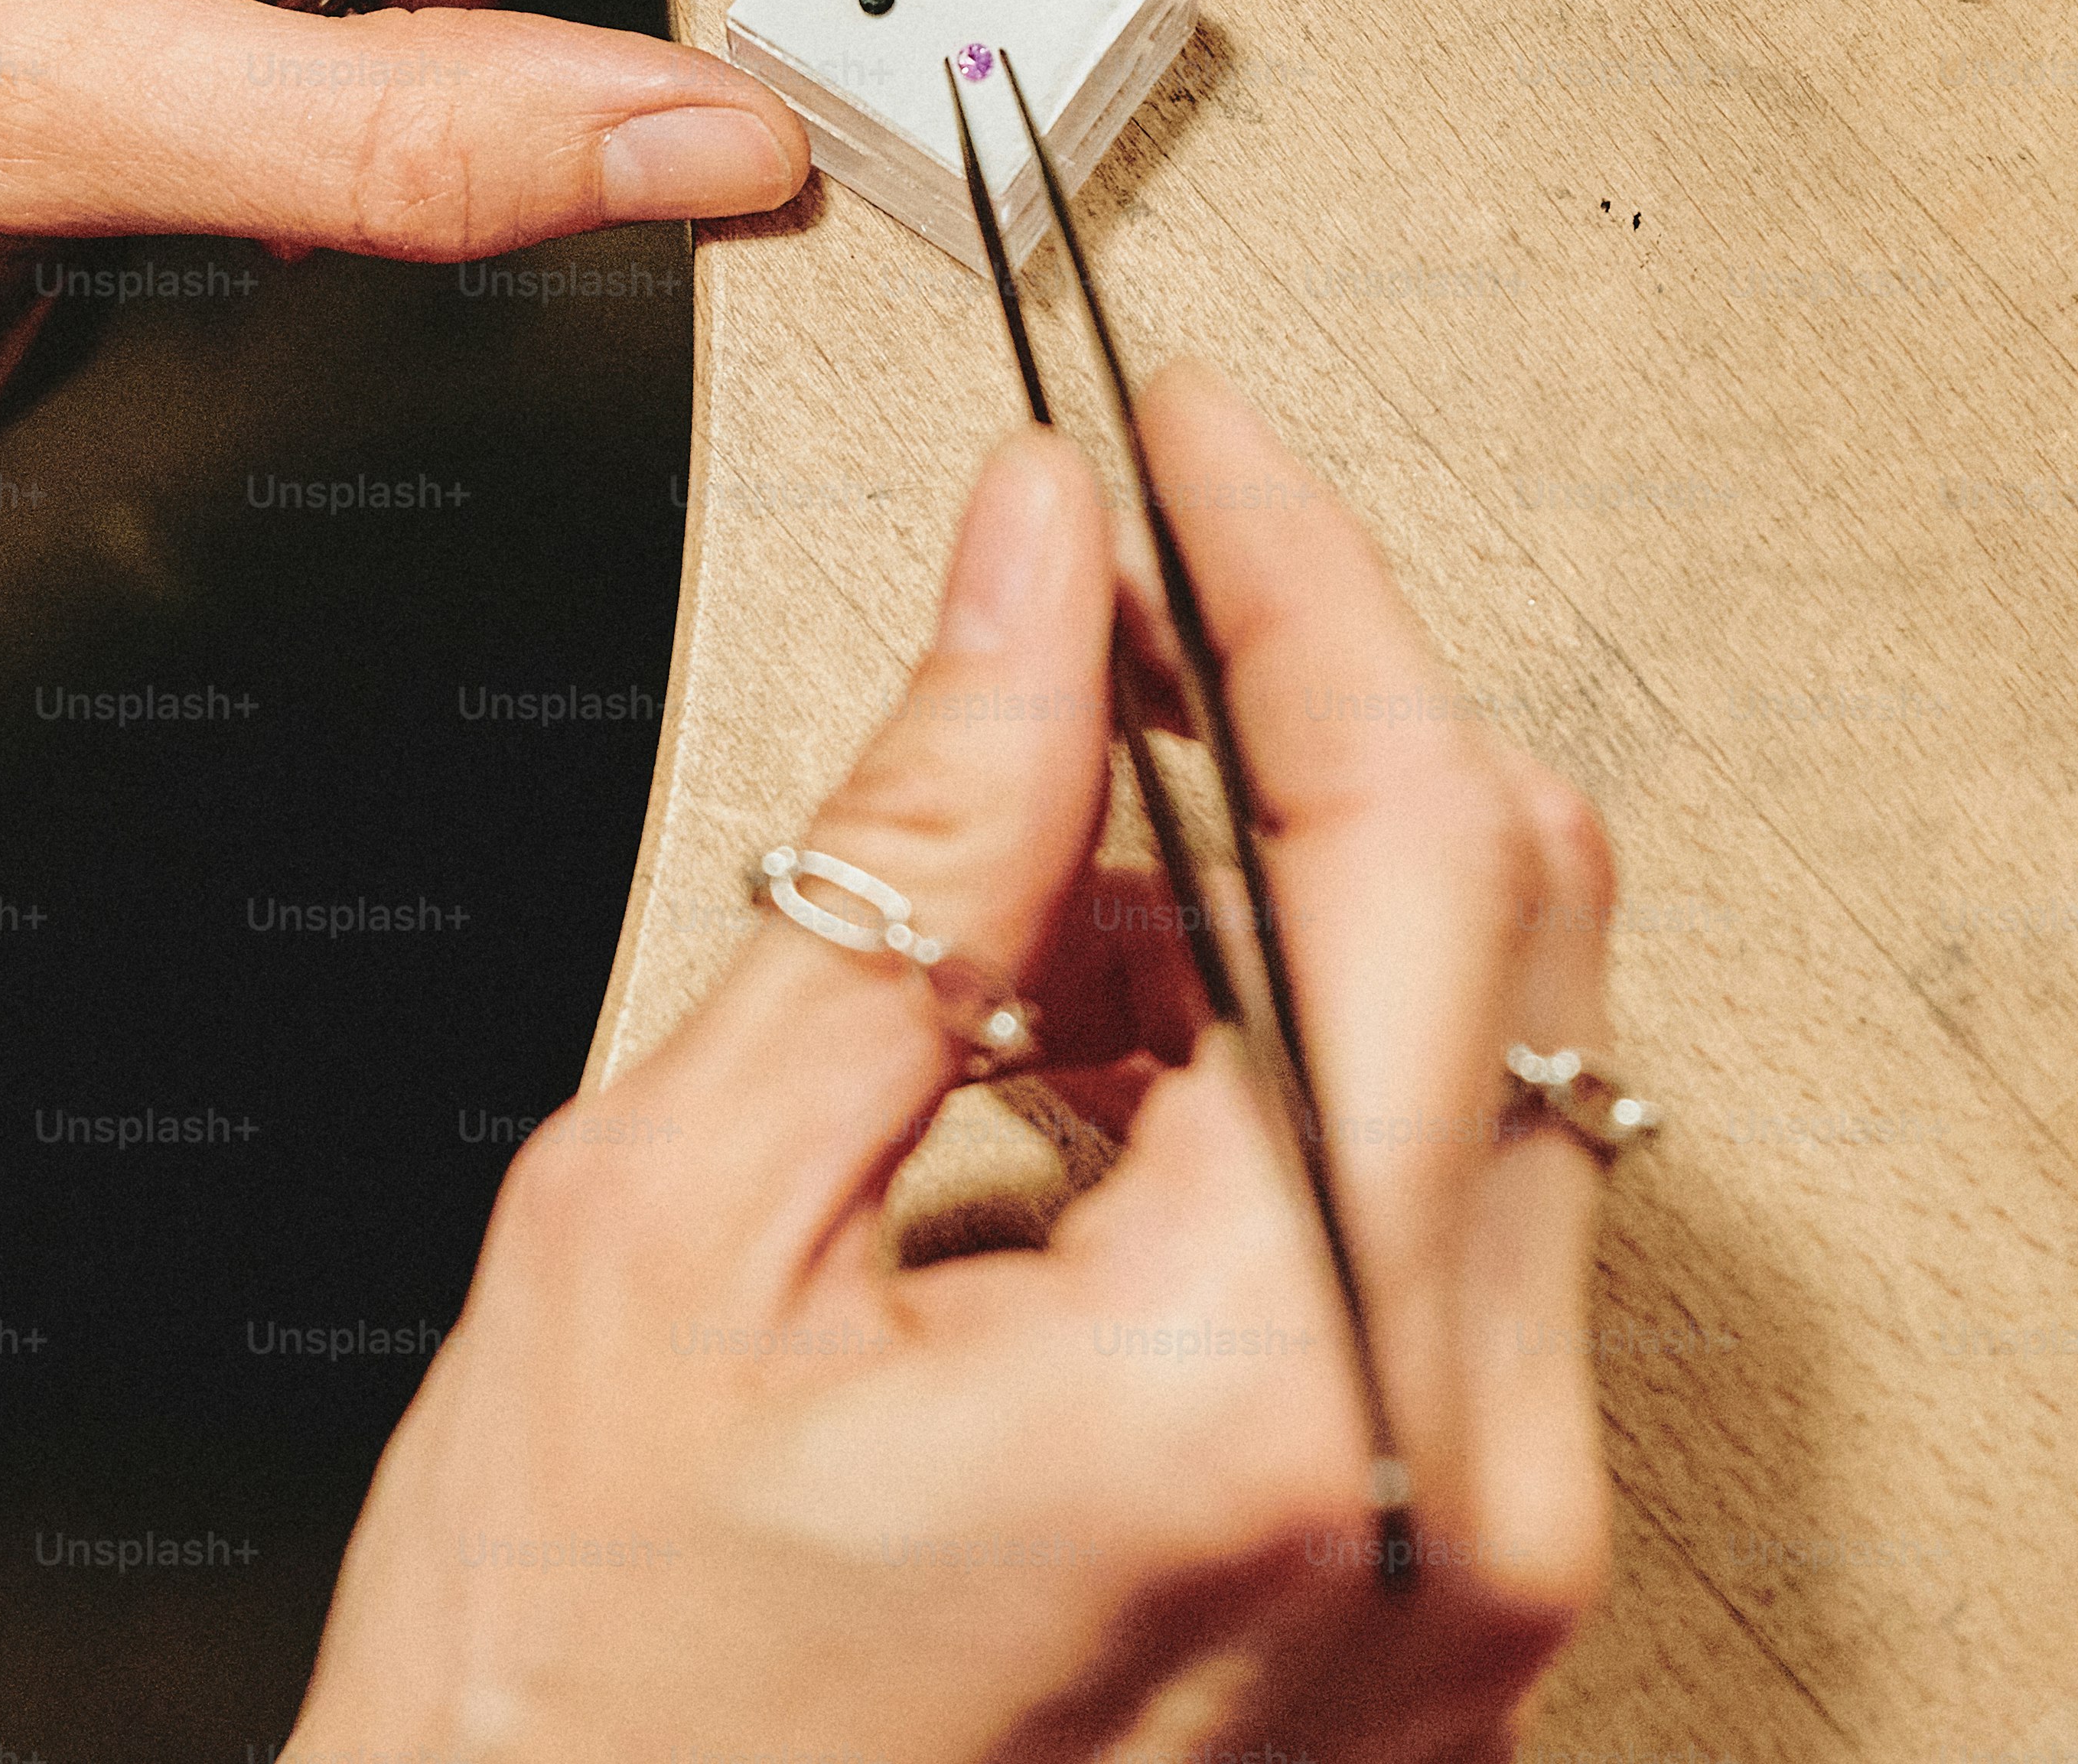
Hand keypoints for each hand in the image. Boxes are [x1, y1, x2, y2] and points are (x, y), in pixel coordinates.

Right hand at [294, 364, 1621, 1758]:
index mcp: (1269, 1395)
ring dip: (1277, 910)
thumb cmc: (569, 1740)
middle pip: (1508, 931)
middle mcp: (1446, 1503)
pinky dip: (1287, 1092)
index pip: (1412, 836)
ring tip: (1019, 902)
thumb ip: (908, 857)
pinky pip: (1446, 1240)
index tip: (1192, 442)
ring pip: (1484, 1069)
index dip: (1299, 577)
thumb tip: (1032, 581)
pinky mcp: (1441, 1611)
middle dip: (1301, 719)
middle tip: (1096, 623)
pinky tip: (1083, 1076)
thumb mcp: (675, 1225)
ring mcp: (1471, 1581)